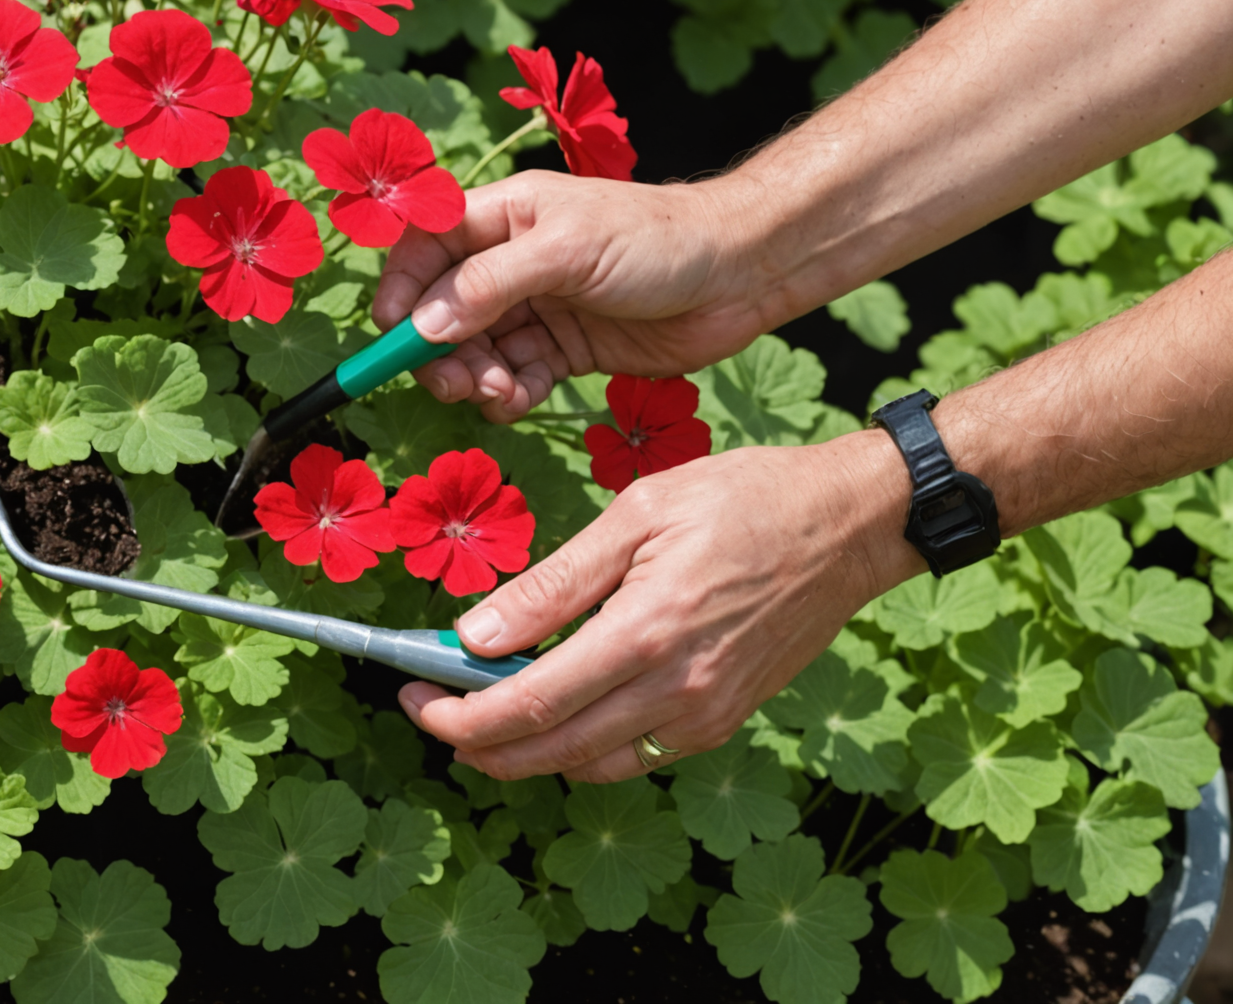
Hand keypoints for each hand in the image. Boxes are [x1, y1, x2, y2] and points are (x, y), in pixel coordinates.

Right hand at [371, 170, 778, 422]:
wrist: (738, 275)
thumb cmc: (657, 241)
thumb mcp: (567, 252)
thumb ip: (490, 286)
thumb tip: (423, 325)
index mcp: (503, 215)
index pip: (424, 246)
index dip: (400, 288)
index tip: (394, 333)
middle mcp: (511, 260)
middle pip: (441, 309)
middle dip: (437, 350)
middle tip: (456, 382)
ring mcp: (537, 307)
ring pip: (475, 351)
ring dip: (474, 378)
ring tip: (499, 393)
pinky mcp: (564, 349)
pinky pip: (514, 377)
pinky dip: (508, 395)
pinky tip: (519, 400)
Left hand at [399, 430, 922, 781]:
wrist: (852, 525)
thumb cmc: (745, 498)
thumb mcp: (638, 513)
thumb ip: (553, 584)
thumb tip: (473, 636)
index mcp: (644, 634)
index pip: (525, 705)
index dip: (456, 716)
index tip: (413, 698)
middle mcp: (676, 691)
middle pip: (548, 752)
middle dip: (474, 743)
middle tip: (429, 712)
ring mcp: (705, 716)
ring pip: (588, 765)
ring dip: (525, 753)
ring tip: (481, 714)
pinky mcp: (724, 720)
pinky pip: (634, 755)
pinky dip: (582, 746)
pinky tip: (558, 708)